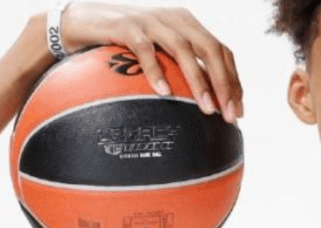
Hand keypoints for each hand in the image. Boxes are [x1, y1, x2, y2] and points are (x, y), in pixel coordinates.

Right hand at [59, 2, 242, 121]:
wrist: (82, 21)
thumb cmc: (123, 43)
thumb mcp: (158, 53)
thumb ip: (178, 69)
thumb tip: (203, 106)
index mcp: (188, 24)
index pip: (222, 51)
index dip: (234, 80)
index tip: (238, 111)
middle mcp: (175, 19)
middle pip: (211, 49)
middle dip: (225, 83)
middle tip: (229, 115)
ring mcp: (152, 20)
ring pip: (184, 49)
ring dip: (199, 80)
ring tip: (207, 108)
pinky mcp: (126, 26)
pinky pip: (145, 50)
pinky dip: (156, 71)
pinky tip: (164, 93)